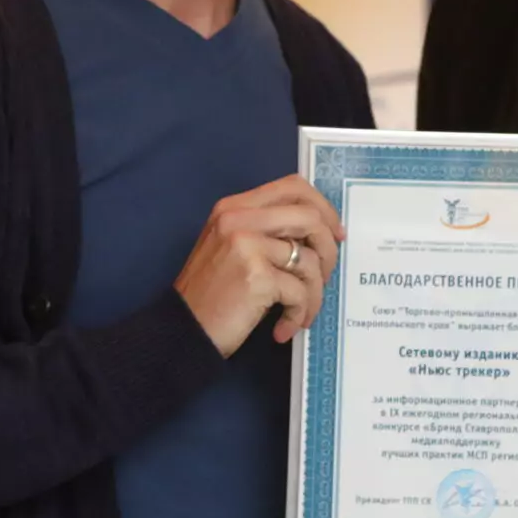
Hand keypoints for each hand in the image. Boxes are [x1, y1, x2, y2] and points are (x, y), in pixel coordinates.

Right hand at [173, 174, 343, 353]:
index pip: (292, 187)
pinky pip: (300, 292)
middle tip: (325, 277)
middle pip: (310, 218)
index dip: (322, 207)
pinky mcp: (256, 277)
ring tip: (301, 313)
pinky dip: (299, 314)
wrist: (183, 330)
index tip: (334, 233)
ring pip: (309, 261)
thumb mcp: (229, 247)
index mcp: (234, 207)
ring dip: (314, 294)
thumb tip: (318, 232)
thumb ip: (265, 231)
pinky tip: (283, 327)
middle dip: (328, 250)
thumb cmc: (210, 294)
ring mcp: (247, 246)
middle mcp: (239, 219)